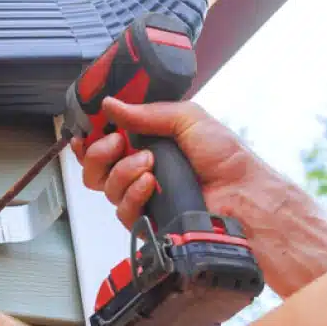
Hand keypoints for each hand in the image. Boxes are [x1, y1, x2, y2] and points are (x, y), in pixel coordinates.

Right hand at [70, 97, 258, 229]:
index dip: (89, 140)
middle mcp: (139, 171)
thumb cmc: (223, 157)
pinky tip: (151, 184)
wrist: (242, 194)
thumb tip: (110, 104)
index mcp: (147, 145)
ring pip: (106, 188)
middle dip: (98, 154)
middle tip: (116, 145)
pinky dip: (133, 194)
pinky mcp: (147, 222)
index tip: (84, 133)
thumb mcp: (187, 119)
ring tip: (150, 164)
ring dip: (123, 172)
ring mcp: (142, 198)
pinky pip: (122, 210)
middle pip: (95, 168)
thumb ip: (146, 113)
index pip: (105, 144)